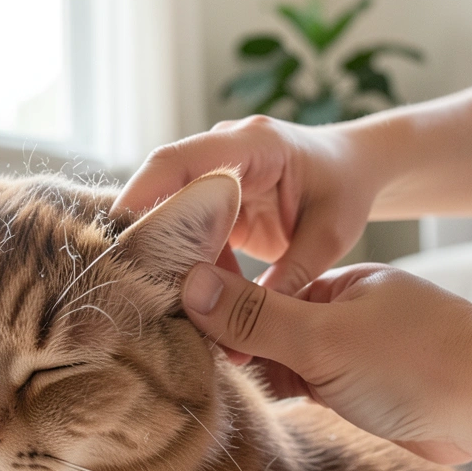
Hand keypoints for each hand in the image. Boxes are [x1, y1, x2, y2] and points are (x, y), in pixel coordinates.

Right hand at [113, 116, 377, 295]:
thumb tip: (249, 326)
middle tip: (126, 283)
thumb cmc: (346, 190)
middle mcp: (222, 152)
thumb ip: (290, 277)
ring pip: (170, 212)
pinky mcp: (211, 199)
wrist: (353, 167)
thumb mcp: (329, 237)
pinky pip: (187, 230)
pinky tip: (191, 301)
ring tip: (160, 302)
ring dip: (165, 257)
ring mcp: (212, 174)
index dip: (142, 195)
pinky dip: (187, 264)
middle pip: (162, 188)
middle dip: (143, 235)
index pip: (180, 162)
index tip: (118, 236)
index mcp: (254, 145)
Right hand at [181, 262, 471, 463]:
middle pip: (264, 328)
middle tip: (175, 367)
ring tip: (200, 393)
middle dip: (229, 346)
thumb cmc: (422, 362)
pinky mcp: (363, 392)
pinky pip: (306, 389)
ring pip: (283, 363)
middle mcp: (341, 315)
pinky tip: (251, 409)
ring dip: (254, 376)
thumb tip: (189, 284)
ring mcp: (352, 354)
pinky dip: (281, 397)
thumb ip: (256, 316)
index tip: (170, 324)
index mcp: (335, 285)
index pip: (256, 292)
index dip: (216, 307)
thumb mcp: (324, 339)